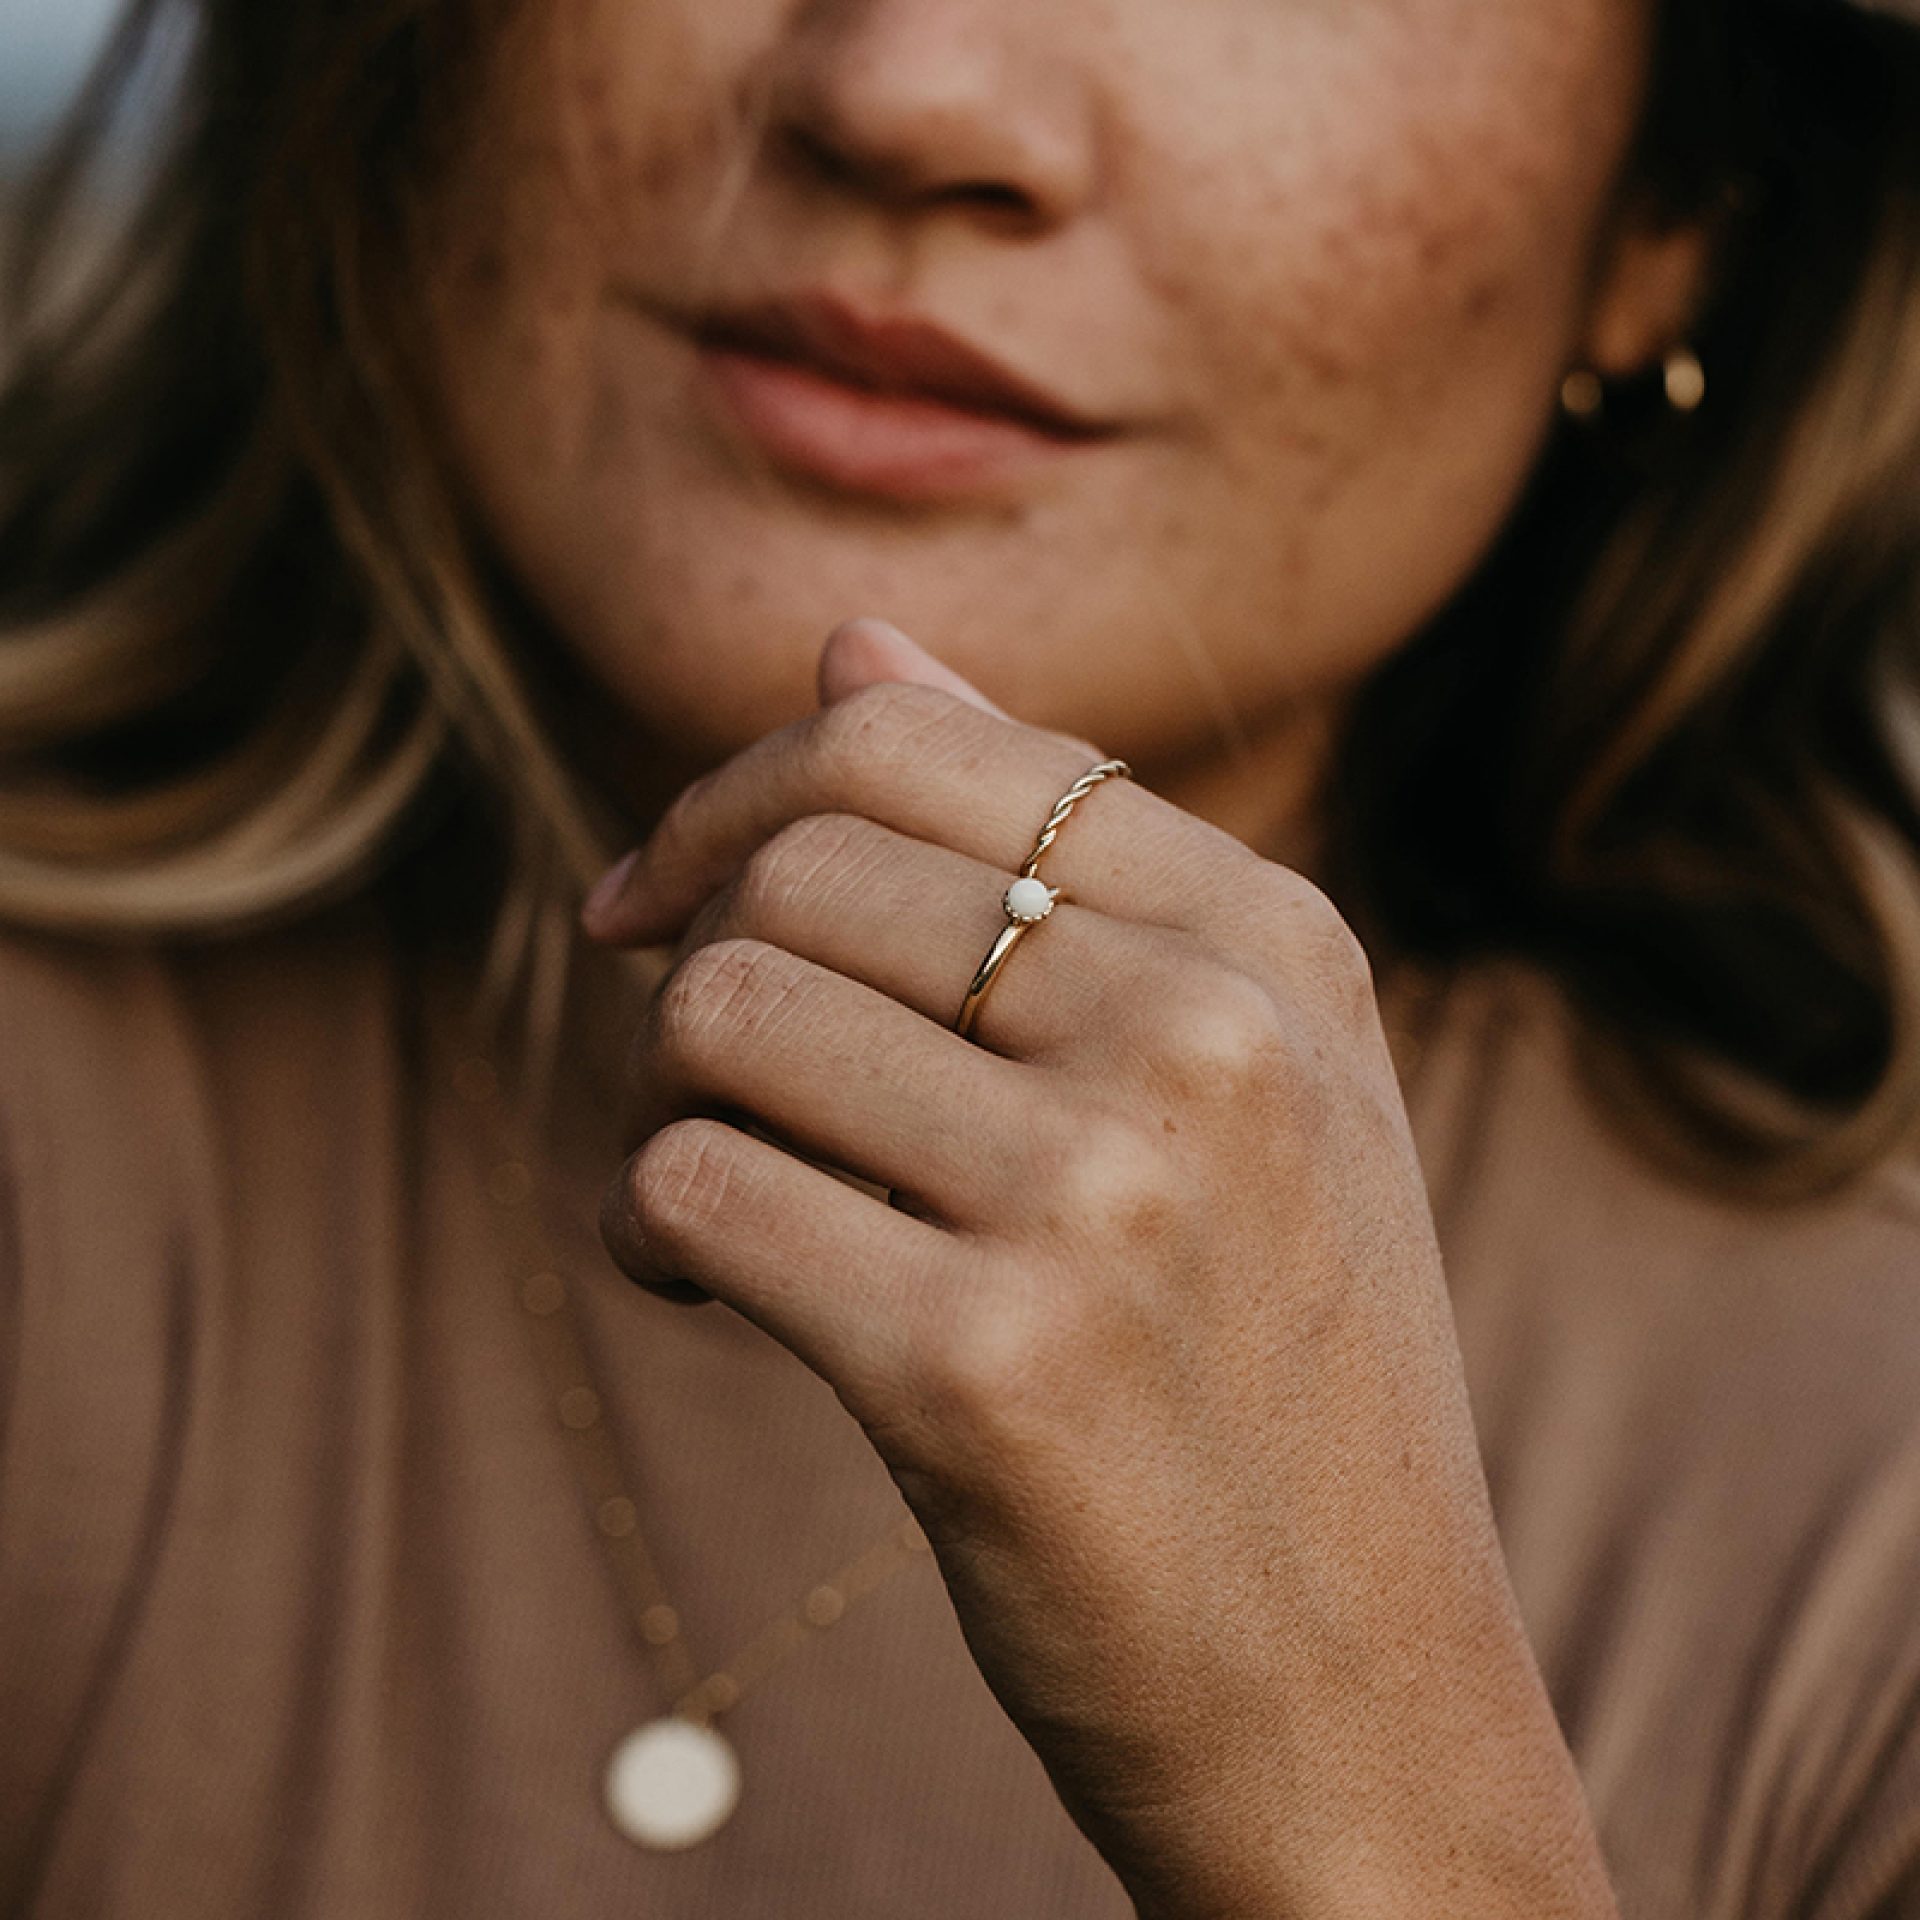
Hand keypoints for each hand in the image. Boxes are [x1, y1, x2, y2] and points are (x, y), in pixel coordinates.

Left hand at [582, 618, 1615, 1919]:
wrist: (1366, 1699)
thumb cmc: (1273, 1376)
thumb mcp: (1245, 1078)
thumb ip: (1048, 848)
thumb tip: (848, 642)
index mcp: (1274, 940)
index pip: (918, 744)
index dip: (738, 794)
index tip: (654, 894)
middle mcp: (1208, 1034)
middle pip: (798, 874)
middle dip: (697, 968)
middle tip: (709, 1093)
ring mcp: (1105, 1198)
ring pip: (721, 1016)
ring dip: (666, 1106)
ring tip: (718, 1202)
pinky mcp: (983, 1368)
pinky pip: (686, 1192)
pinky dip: (646, 1235)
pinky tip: (702, 1298)